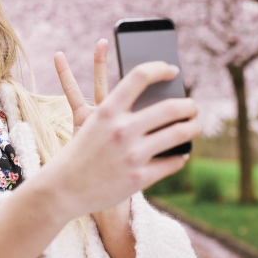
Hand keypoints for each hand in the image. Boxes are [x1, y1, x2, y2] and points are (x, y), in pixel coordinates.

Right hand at [47, 50, 199, 218]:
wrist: (63, 189)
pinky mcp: (139, 178)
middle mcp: (121, 130)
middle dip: (188, 105)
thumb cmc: (80, 152)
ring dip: (192, 128)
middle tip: (192, 106)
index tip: (172, 71)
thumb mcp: (93, 124)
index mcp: (107, 111)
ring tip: (194, 126)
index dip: (160, 69)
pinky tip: (181, 154)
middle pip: (170, 107)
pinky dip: (180, 157)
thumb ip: (120, 112)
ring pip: (178, 134)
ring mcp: (132, 155)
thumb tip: (157, 103)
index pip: (140, 76)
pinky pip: (172, 163)